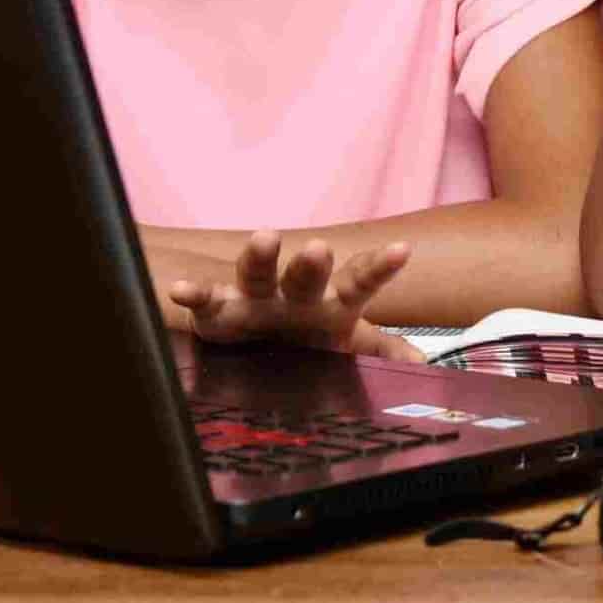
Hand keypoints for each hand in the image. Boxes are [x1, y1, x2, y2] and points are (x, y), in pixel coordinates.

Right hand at [164, 231, 421, 361]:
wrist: (250, 335)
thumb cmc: (305, 334)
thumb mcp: (344, 341)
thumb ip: (379, 348)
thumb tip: (423, 363)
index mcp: (329, 301)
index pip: (360, 280)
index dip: (381, 267)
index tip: (403, 250)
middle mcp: (293, 293)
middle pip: (307, 273)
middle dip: (313, 262)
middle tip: (321, 249)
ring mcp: (255, 297)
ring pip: (258, 273)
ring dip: (261, 256)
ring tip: (264, 239)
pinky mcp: (218, 310)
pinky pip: (205, 300)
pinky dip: (194, 294)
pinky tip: (179, 290)